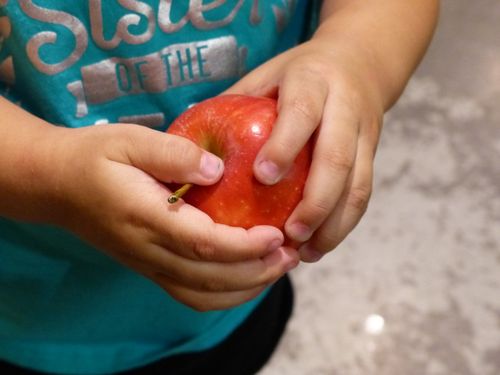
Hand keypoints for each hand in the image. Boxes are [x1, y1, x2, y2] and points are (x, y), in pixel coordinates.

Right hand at [40, 124, 297, 310]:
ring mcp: (148, 263)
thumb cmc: (94, 157)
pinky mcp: (149, 266)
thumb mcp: (130, 140)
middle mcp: (148, 250)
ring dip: (245, 288)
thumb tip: (218, 169)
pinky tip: (247, 277)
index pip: (204, 243)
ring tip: (278, 267)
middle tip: (292, 254)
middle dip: (257, 272)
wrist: (56, 184)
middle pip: (209, 278)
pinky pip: (190, 294)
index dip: (245, 246)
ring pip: (202, 295)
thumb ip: (174, 152)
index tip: (278, 234)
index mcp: (145, 217)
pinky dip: (224, 294)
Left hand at [225, 36, 383, 262]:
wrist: (360, 63)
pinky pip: (363, 194)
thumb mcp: (266, 75)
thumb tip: (190, 145)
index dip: (284, 146)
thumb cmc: (298, 75)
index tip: (262, 178)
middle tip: (289, 234)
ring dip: (333, 224)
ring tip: (306, 252)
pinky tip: (320, 246)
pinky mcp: (372, 155)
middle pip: (337, 158)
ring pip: (358, 184)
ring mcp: (365, 134)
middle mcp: (345, 107)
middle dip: (315, 201)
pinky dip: (343, 225)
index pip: (302, 113)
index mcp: (313, 81)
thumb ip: (236, 103)